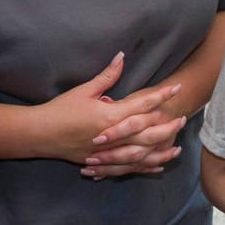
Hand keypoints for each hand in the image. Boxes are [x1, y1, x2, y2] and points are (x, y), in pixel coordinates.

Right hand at [26, 52, 185, 177]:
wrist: (41, 134)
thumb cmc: (60, 110)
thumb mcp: (84, 90)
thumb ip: (107, 76)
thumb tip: (122, 57)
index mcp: (110, 115)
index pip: (142, 104)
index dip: (161, 96)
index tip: (177, 89)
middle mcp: (113, 136)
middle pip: (148, 132)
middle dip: (167, 126)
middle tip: (183, 119)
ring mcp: (108, 152)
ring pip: (142, 154)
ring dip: (161, 151)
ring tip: (177, 148)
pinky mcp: (103, 162)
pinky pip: (129, 167)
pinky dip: (144, 167)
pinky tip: (157, 167)